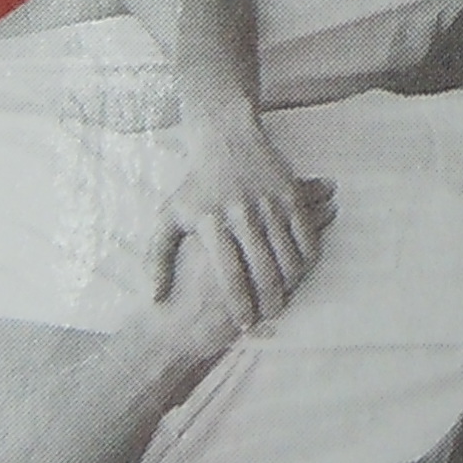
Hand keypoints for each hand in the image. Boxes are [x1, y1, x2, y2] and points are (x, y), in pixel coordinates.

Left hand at [148, 112, 332, 320]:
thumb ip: (158, 259)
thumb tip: (155, 297)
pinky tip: (299, 272)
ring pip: (289, 257)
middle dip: (270, 301)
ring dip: (291, 285)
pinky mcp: (291, 195)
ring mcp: (269, 203)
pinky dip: (308, 260)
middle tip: (271, 317)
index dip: (239, 304)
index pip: (229, 274)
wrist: (225, 137)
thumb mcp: (169, 217)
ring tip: (284, 298)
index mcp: (212, 222)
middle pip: (264, 271)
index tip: (245, 325)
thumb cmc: (195, 185)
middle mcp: (242, 213)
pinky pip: (307, 237)